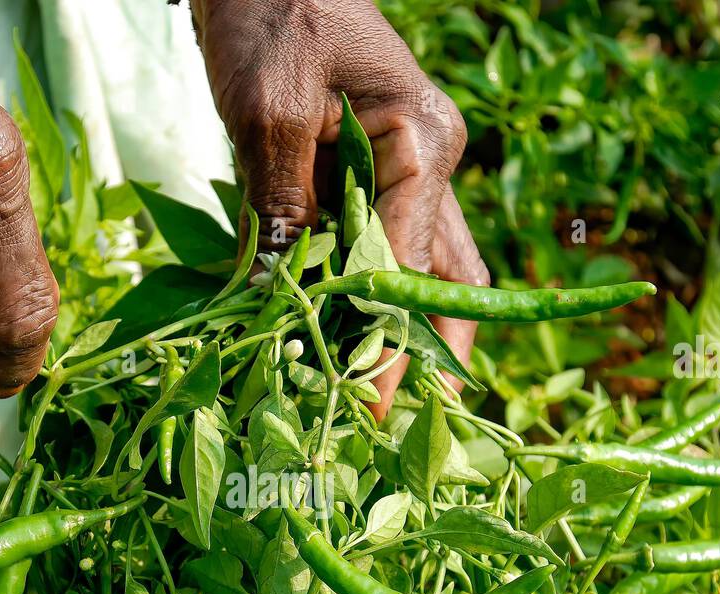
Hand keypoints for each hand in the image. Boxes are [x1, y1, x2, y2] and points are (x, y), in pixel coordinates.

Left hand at [191, 0, 485, 416]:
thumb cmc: (272, 13)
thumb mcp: (270, 111)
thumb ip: (281, 207)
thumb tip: (276, 299)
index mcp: (424, 143)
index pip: (413, 267)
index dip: (390, 344)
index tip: (366, 408)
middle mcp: (430, 166)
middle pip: (448, 280)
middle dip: (428, 355)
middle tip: (398, 427)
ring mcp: (408, 173)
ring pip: (424, 271)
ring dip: (406, 337)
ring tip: (380, 406)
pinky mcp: (372, 178)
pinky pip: (381, 253)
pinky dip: (367, 304)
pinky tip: (344, 347)